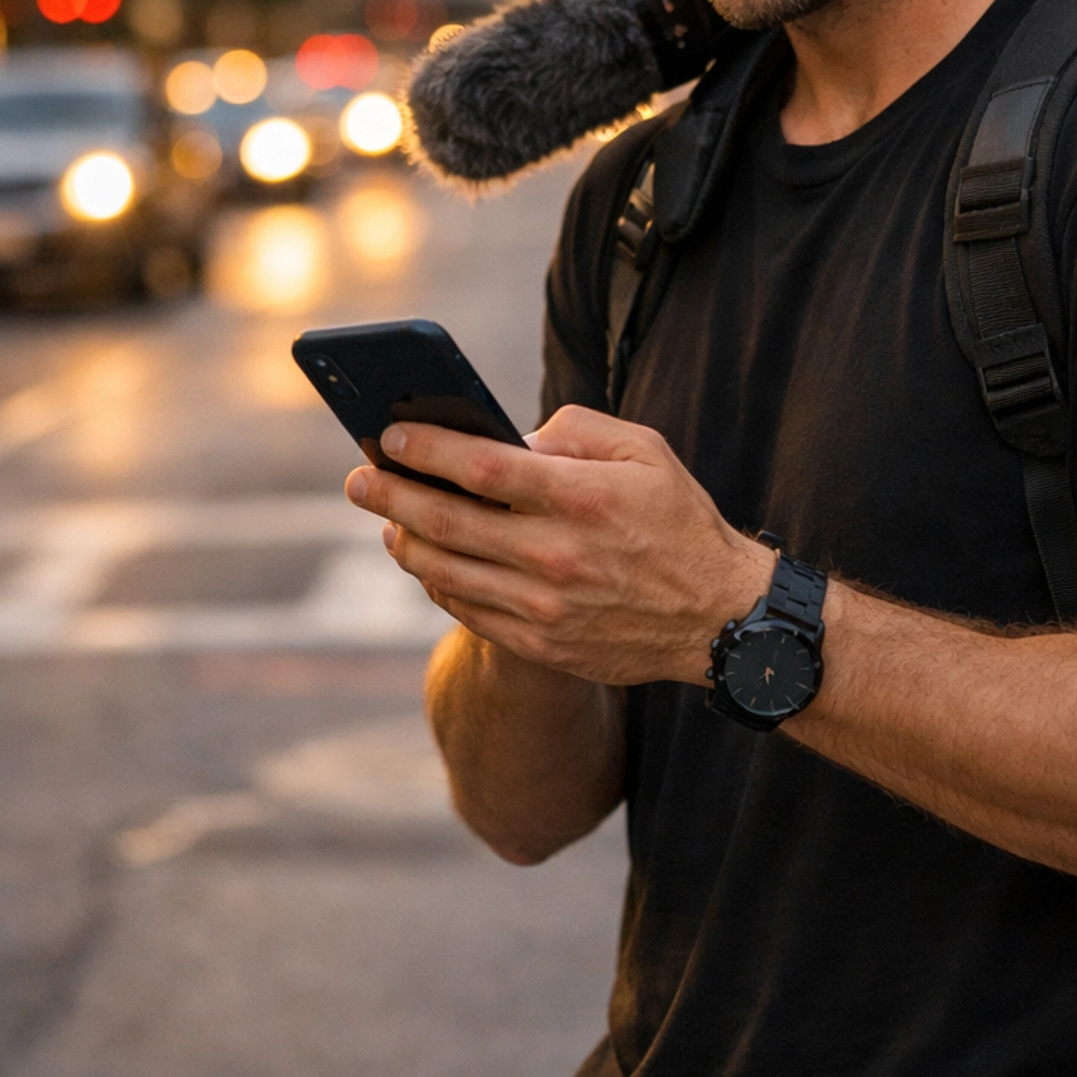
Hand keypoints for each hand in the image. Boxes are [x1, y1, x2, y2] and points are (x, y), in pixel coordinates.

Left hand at [344, 406, 773, 686]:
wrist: (719, 619)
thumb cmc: (680, 522)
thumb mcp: (645, 452)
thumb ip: (576, 431)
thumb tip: (512, 437)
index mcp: (580, 497)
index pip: (480, 467)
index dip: (426, 449)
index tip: (387, 434)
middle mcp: (556, 554)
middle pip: (446, 521)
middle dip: (390, 495)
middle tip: (357, 479)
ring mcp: (545, 608)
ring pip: (447, 572)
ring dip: (404, 543)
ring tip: (386, 521)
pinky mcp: (543, 646)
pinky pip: (469, 613)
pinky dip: (438, 584)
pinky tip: (427, 563)